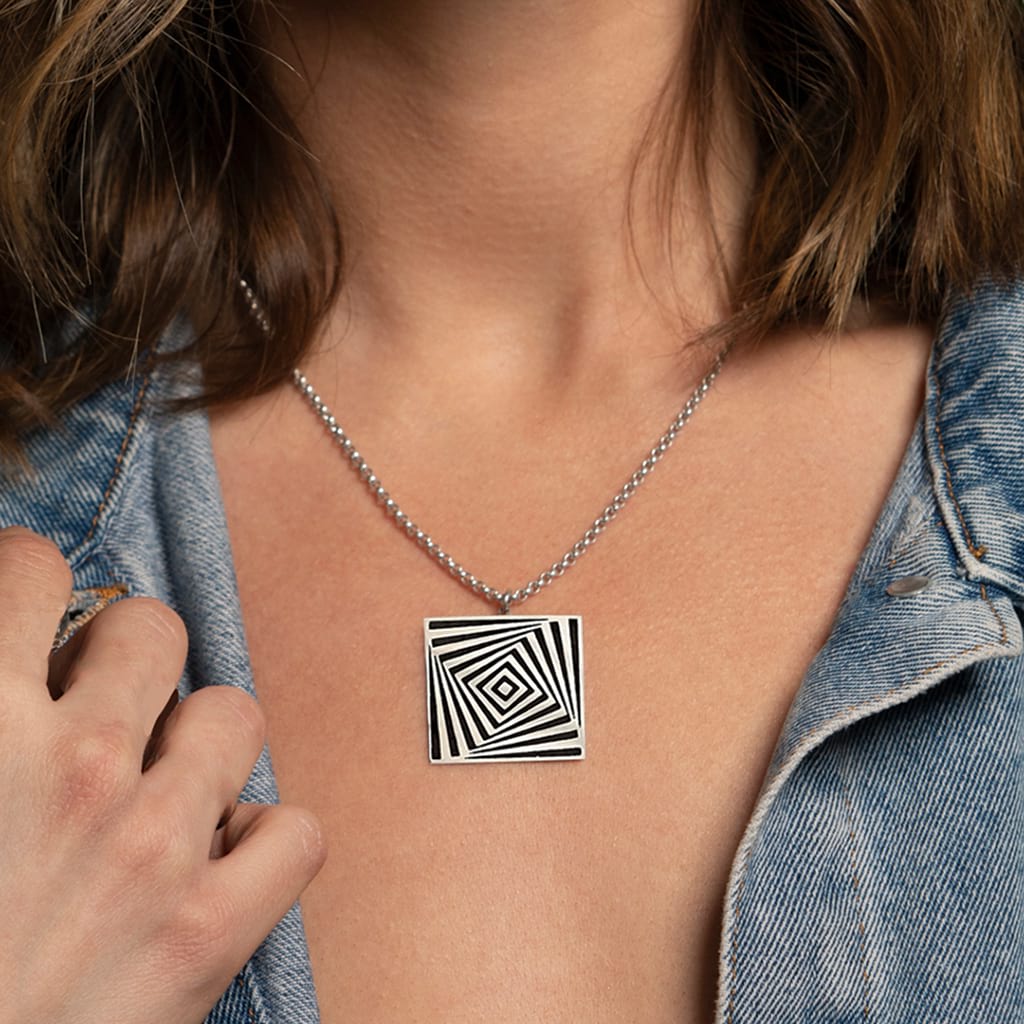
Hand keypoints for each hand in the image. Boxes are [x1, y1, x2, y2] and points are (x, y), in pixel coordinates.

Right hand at [0, 526, 325, 1023]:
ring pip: (233, 715)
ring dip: (198, 738)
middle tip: (97, 700)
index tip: (28, 612)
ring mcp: (158, 847)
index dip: (26, 582)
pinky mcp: (211, 931)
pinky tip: (218, 858)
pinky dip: (264, 841)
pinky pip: (295, 834)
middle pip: (153, 629)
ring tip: (161, 778)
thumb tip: (11, 674)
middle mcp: (79, 768)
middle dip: (125, 654)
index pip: (29, 572)